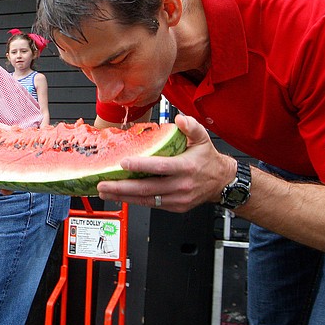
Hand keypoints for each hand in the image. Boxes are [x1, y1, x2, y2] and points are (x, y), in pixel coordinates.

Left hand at [96, 115, 236, 210]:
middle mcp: (180, 185)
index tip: (124, 163)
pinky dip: (134, 201)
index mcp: (186, 167)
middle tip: (103, 184)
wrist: (221, 182)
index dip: (141, 166)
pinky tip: (120, 197)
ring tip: (105, 192)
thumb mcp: (203, 139)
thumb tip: (179, 118)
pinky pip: (151, 204)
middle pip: (147, 188)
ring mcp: (176, 199)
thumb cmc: (207, 159)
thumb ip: (191, 127)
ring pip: (146, 199)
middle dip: (123, 187)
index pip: (161, 166)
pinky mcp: (174, 206)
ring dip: (123, 197)